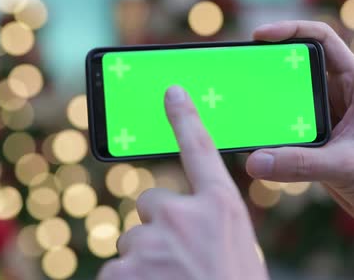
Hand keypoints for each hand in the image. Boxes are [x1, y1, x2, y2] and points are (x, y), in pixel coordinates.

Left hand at [98, 86, 267, 279]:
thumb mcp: (237, 251)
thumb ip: (212, 226)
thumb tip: (190, 219)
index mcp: (221, 208)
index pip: (200, 149)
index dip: (185, 118)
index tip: (171, 91)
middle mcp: (184, 215)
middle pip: (151, 204)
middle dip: (159, 229)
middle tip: (178, 261)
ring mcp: (151, 242)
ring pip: (133, 243)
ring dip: (144, 263)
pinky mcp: (121, 270)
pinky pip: (115, 271)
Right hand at [246, 21, 353, 278]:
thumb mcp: (345, 166)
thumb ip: (300, 164)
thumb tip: (254, 162)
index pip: (322, 39)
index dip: (290, 30)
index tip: (259, 37)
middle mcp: (340, 95)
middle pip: (298, 67)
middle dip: (269, 66)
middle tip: (240, 71)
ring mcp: (328, 118)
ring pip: (290, 99)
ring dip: (267, 100)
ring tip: (239, 103)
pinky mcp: (318, 141)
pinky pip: (288, 127)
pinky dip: (271, 129)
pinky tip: (252, 137)